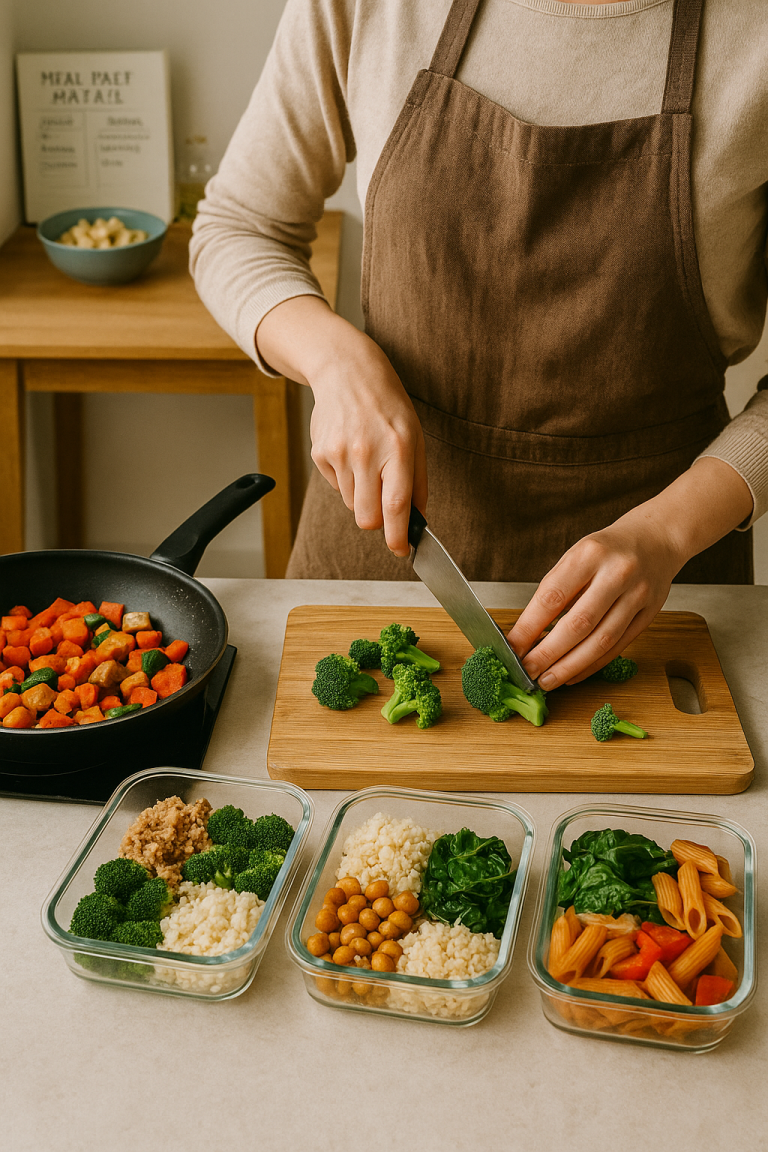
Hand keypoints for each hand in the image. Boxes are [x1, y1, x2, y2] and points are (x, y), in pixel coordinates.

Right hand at [309, 337, 425, 556]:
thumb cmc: (388, 407)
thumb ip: (419, 482)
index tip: (401, 550)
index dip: (398, 536)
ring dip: (363, 495)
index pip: (396, 506)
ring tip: (368, 463)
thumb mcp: (415, 438)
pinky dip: (347, 480)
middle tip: (385, 508)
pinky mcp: (320, 453)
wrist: (348, 373)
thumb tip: (418, 521)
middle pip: (366, 518)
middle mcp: (366, 452)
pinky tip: (352, 453)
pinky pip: (337, 487)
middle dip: (377, 522)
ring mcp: (339, 453)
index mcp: (397, 449)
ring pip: (352, 504)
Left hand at [507, 512, 681, 689]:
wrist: (656, 539)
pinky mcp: (651, 614)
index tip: (512, 648)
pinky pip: (618, 646)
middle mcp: (617, 573)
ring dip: (571, 666)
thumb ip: (554, 591)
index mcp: (589, 554)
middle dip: (549, 653)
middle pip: (578, 624)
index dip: (529, 627)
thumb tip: (527, 634)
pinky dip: (593, 665)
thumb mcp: (575, 557)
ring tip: (548, 680)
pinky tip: (573, 673)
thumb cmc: (606, 551)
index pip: (552, 597)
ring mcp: (638, 595)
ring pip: (601, 641)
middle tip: (528, 671)